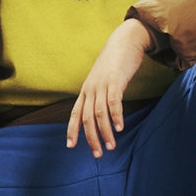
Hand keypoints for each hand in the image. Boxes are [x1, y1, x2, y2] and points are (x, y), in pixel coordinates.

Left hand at [67, 18, 152, 157]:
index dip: (71, 130)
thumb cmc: (115, 63)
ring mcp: (102, 85)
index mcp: (86, 90)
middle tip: (98, 154)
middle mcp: (91, 89)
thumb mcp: (102, 79)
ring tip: (111, 146)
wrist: (125, 40)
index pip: (74, 113)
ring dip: (104, 132)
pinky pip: (113, 102)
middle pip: (86, 118)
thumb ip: (100, 94)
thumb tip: (101, 111)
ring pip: (99, 114)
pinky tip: (120, 128)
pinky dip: (115, 117)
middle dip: (91, 138)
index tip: (70, 146)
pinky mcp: (115, 81)